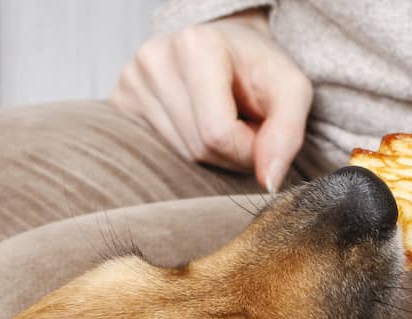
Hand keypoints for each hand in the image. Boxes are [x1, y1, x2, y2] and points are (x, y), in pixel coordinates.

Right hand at [110, 9, 312, 192]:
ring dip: (212, 152)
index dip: (248, 148)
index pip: (218, 135)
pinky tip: (196, 122)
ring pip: (181, 156)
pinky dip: (188, 146)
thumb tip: (269, 182)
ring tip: (223, 120)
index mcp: (194, 46)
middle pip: (198, 148)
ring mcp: (130, 81)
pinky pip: (161, 152)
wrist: (227, 43)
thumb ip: (288, 133)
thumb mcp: (291, 89)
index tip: (261, 131)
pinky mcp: (120, 100)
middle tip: (244, 124)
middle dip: (231, 151)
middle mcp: (153, 59)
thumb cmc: (258, 66)